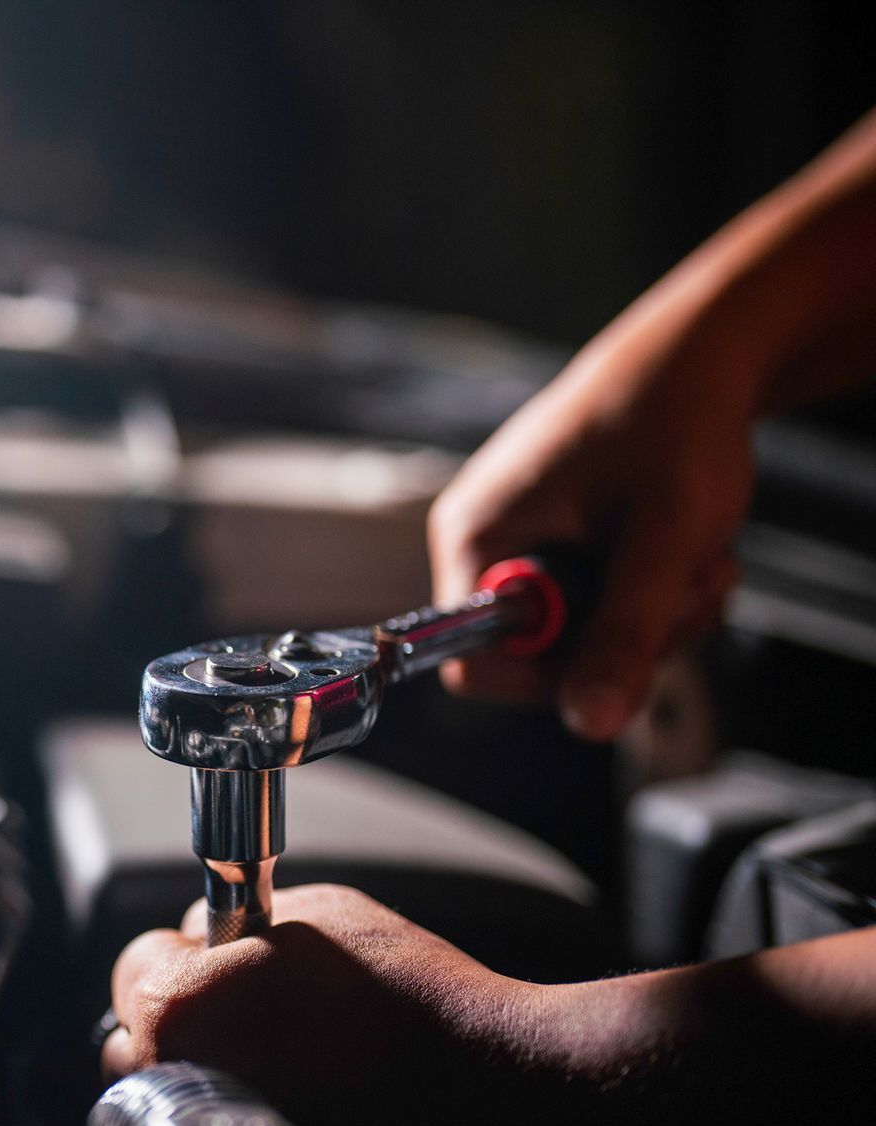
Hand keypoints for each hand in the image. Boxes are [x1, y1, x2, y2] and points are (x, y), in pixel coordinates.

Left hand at [101, 884, 541, 1125]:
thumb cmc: (407, 994)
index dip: (180, 953)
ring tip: (271, 1055)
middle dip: (178, 1016)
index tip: (209, 955)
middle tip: (238, 1004)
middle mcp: (177, 1080)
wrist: (489, 1088)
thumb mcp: (313, 912)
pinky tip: (294, 1096)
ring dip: (199, 1068)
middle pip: (136, 1038)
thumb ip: (233, 923)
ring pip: (170, 1095)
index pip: (134, 967)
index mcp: (178, 1007)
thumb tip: (200, 934)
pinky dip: (240, 1115)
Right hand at [427, 310, 754, 740]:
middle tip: (690, 588)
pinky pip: (603, 608)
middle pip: (536, 657)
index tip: (621, 641)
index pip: (468, 658)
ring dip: (656, 618)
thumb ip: (625, 630)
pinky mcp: (564, 545)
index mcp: (473, 536)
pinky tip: (691, 555)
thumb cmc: (673, 419)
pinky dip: (657, 597)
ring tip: (702, 561)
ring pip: (583, 637)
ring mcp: (526, 545)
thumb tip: (591, 723)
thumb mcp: (662, 536)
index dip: (545, 673)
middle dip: (626, 637)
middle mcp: (485, 545)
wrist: (704, 354)